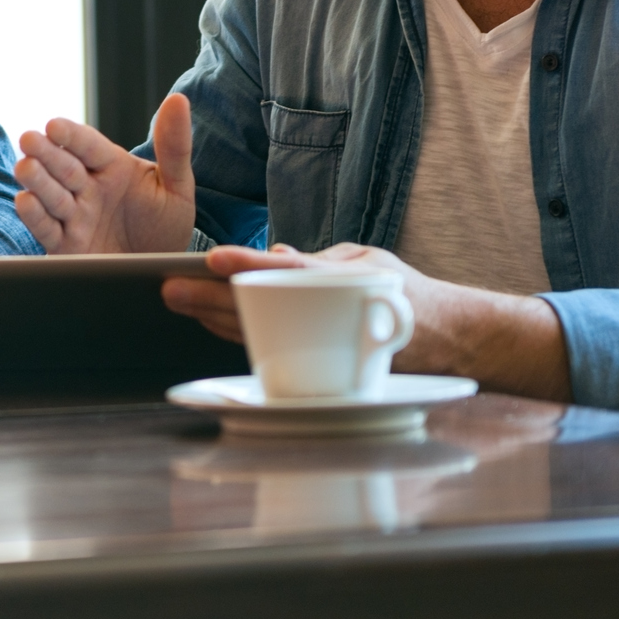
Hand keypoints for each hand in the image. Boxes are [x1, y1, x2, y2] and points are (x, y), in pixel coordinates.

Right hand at [12, 93, 196, 252]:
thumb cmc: (167, 225)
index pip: (87, 144)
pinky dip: (35, 216)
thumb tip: (178, 100)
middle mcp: (88, 188)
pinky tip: (26, 201)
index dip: (70, 134)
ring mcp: (75, 216)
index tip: (54, 125)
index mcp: (111, 167)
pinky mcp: (65, 245)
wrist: (161, 273)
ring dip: (36, 180)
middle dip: (45, 153)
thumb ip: (175, 145)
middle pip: (63, 166)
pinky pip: (47, 229)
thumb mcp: (177, 186)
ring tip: (25, 167)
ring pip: (51, 194)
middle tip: (29, 140)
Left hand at [162, 242, 570, 400]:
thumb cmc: (403, 295)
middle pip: (260, 307)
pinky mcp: (322, 365)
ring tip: (178, 300)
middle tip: (169, 287)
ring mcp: (327, 344)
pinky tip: (208, 322)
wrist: (450, 342)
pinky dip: (238, 335)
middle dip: (211, 299)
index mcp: (347, 283)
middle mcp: (332, 314)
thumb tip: (274, 252)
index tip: (213, 259)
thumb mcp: (365, 262)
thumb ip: (319, 260)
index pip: (288, 273)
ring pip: (258, 331)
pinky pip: (271, 347)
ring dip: (213, 319)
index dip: (249, 266)